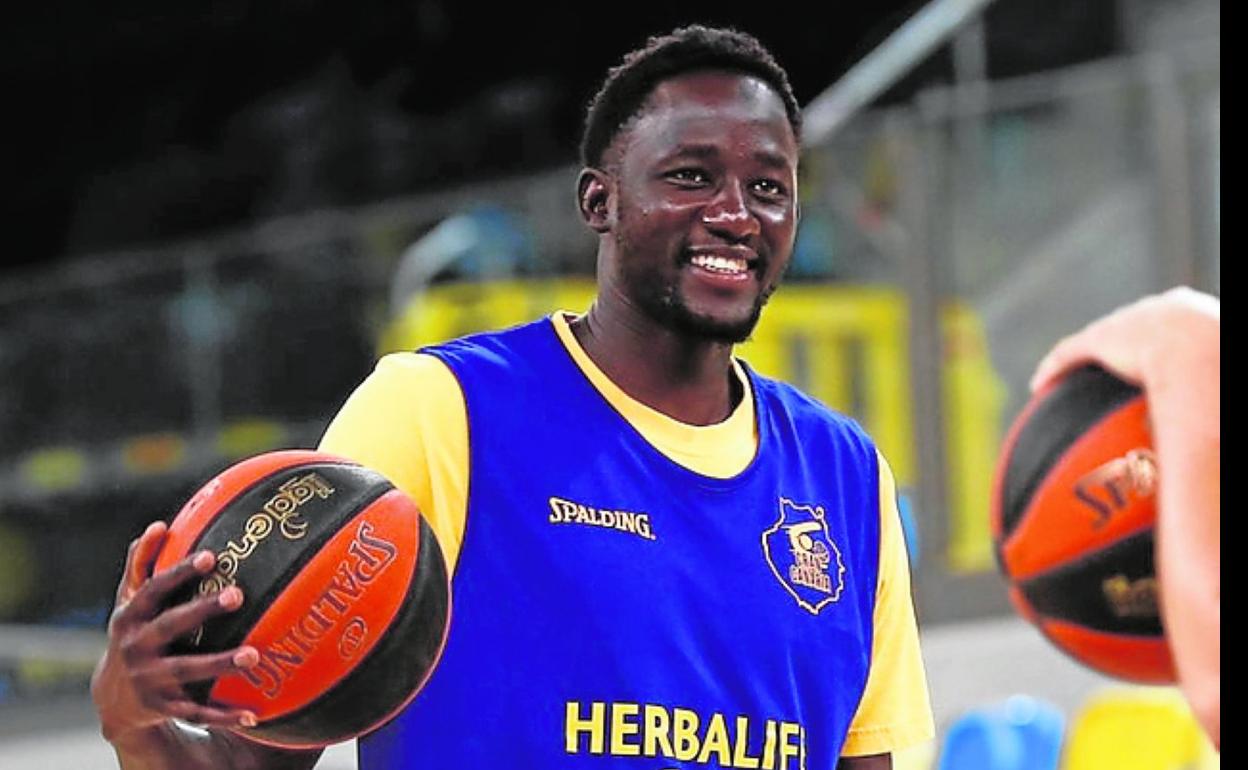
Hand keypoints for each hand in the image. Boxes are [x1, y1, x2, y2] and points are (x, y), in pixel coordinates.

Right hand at [91, 520, 260, 744]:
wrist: (113, 698)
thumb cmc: (133, 632)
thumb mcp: (129, 601)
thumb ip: (141, 563)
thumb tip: (158, 525)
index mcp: (130, 617)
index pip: (154, 589)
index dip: (179, 572)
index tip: (210, 556)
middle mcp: (136, 647)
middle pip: (171, 626)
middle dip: (202, 611)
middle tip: (239, 594)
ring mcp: (150, 679)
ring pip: (187, 670)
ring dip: (220, 663)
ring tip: (255, 654)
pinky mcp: (164, 708)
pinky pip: (197, 712)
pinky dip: (224, 715)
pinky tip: (254, 714)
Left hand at [1029, 286, 1218, 392]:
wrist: (1205, 355)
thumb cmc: (1222, 372)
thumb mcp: (1218, 378)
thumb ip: (1207, 399)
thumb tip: (1209, 436)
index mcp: (1189, 314)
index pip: (1165, 322)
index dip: (1154, 337)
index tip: (1151, 355)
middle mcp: (1154, 311)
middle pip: (1127, 325)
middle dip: (1117, 341)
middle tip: (1111, 364)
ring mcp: (1126, 322)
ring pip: (1093, 338)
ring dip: (1079, 357)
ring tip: (1065, 375)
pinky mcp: (1101, 339)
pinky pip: (1070, 354)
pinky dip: (1054, 369)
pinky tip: (1038, 386)